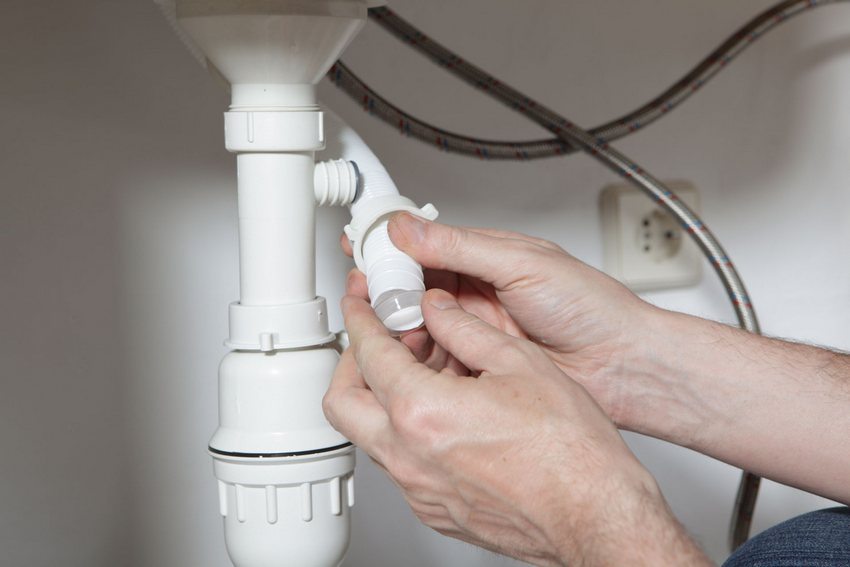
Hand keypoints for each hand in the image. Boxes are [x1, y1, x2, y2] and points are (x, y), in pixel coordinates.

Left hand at [323, 291, 708, 565]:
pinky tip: (444, 411)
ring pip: (369, 433)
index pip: (367, 353)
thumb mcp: (520, 363)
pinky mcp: (434, 509)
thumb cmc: (571, 452)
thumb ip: (466, 328)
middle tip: (377, 338)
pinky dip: (406, 429)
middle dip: (352, 361)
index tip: (361, 302)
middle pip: (342, 400)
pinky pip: (399, 462)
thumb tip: (439, 309)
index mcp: (422, 413)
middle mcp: (409, 456)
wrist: (595, 514)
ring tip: (424, 370)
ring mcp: (418, 489)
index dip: (360, 317)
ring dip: (382, 396)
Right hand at [342, 214, 658, 430]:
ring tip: (395, 326)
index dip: (392, 244)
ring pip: (422, 324)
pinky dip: (421, 357)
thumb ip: (461, 246)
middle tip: (370, 294)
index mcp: (488, 257)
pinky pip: (438, 359)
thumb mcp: (521, 265)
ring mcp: (478, 331)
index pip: (427, 243)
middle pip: (416, 286)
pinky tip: (413, 356)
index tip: (360, 244)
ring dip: (404, 324)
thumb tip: (410, 227)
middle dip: (390, 289)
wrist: (623, 366)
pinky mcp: (480, 366)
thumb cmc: (591, 308)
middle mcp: (479, 292)